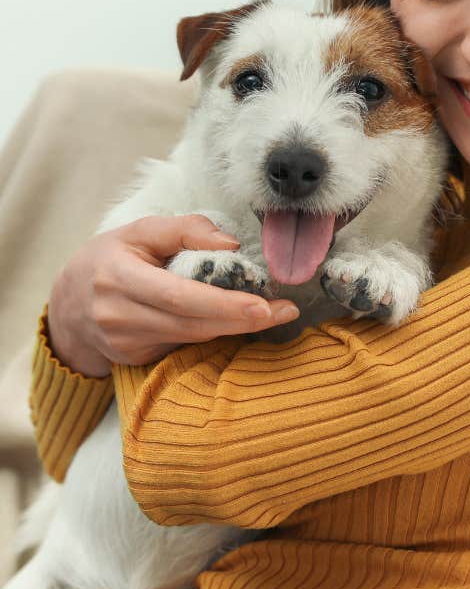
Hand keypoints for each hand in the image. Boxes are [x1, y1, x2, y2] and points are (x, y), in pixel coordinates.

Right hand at [46, 214, 299, 377]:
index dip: (223, 304)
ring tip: (274, 313)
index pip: (178, 296)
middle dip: (242, 320)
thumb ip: (185, 229)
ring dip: (236, 327)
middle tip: (284, 312)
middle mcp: (119, 315)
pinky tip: (238, 321)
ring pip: (192, 337)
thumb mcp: (139, 231)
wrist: (67, 306)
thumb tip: (230, 243)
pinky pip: (183, 345)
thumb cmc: (109, 259)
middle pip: (192, 324)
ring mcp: (126, 343)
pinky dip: (213, 333)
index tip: (262, 305)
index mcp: (118, 277)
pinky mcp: (135, 359)